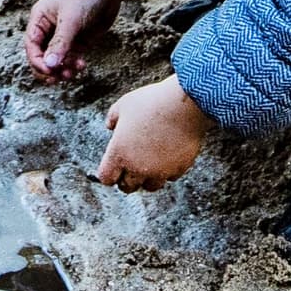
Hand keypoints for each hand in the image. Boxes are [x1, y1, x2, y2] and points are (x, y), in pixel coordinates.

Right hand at [25, 0, 141, 79]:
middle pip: (41, 56)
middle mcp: (48, 28)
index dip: (37, 61)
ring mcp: (63, 36)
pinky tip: (81, 66)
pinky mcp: (77, 41)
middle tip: (59, 78)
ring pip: (56, 60)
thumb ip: (60, 43)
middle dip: (49, 68)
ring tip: (73, 73)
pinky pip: (69, 59)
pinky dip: (73, 65)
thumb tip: (49, 65)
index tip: (49, 71)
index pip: (31, 45)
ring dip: (62, 69)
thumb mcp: (71, 20)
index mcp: (39, 19)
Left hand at [95, 78, 210, 191]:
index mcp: (119, 153)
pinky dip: (168, 170)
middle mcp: (137, 167)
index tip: (113, 168)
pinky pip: (170, 177)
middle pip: (127, 187)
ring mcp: (159, 171)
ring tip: (150, 164)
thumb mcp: (124, 105)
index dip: (108, 174)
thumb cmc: (151, 102)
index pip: (106, 178)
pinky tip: (168, 156)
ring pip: (150, 186)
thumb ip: (113, 118)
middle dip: (127, 179)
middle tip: (130, 169)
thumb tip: (110, 126)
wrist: (183, 105)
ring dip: (148, 178)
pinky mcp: (178, 169)